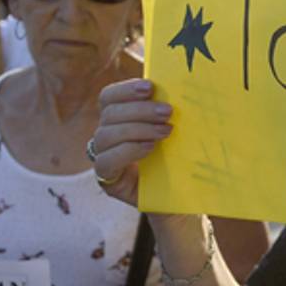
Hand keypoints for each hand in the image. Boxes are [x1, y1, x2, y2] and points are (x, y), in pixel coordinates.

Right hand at [91, 79, 172, 206]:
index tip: (151, 87)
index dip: (126, 90)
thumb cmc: (179, 160)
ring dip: (137, 129)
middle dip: (140, 109)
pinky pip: (106, 161)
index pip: (109, 97)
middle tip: (167, 112)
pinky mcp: (108, 180)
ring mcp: (104, 158)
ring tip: (165, 131)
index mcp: (119, 119)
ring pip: (106, 135)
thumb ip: (168, 112)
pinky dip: (128, 150)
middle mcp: (107, 137)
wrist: (181, 199)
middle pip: (110, 114)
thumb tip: (181, 86)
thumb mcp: (175, 132)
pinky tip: (150, 148)